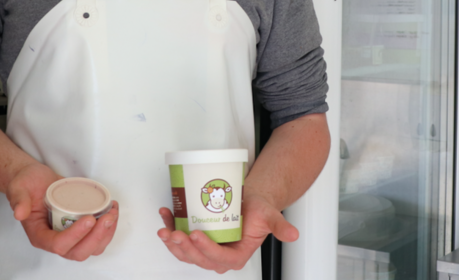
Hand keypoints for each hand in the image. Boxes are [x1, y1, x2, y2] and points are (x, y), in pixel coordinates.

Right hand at [6, 163, 119, 260]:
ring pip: (91, 248)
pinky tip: (112, 210)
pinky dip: (108, 228)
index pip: (59, 245)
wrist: (35, 179)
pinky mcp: (80, 228)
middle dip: (96, 237)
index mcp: (39, 235)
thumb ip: (19, 200)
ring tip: (112, 212)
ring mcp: (69, 235)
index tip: (89, 218)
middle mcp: (55, 239)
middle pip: (78, 252)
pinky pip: (97, 237)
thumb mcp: (18, 188)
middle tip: (107, 217)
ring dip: (106, 234)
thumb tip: (19, 213)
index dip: (75, 235)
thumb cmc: (26, 184)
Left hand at [156, 191, 297, 272]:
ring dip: (172, 242)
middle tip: (175, 232)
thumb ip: (279, 227)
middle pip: (198, 258)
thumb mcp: (270, 216)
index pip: (219, 258)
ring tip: (165, 227)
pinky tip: (166, 215)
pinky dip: (170, 227)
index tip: (197, 234)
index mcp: (236, 256)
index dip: (206, 249)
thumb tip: (293, 234)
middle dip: (184, 247)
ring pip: (185, 252)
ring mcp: (205, 248)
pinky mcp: (196, 238)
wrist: (248, 201)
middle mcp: (219, 256)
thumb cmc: (258, 210)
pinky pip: (180, 239)